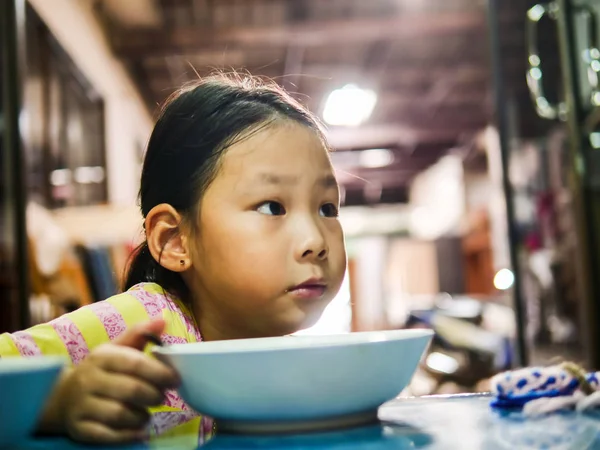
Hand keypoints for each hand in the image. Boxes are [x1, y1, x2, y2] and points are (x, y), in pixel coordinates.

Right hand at [39, 318, 179, 443]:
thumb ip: (140, 334)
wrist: (62, 397)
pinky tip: (139, 431)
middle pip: (131, 390)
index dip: (159, 372)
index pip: (135, 364)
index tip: (175, 379)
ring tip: (148, 412)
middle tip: (162, 397)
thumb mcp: (116, 349)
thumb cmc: (100, 371)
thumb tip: (163, 319)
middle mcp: (89, 380)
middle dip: (154, 395)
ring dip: (142, 416)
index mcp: (101, 357)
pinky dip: (128, 435)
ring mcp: (82, 405)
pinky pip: (108, 436)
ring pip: (121, 414)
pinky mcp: (79, 429)